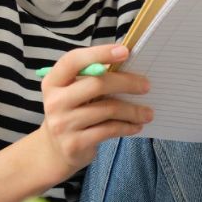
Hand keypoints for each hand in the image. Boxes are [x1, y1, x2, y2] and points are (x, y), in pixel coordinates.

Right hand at [38, 44, 152, 174]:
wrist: (55, 150)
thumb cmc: (73, 112)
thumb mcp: (74, 92)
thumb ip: (92, 78)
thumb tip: (128, 63)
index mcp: (54, 81)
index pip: (74, 60)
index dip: (99, 53)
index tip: (125, 51)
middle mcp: (54, 101)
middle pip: (96, 84)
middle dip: (126, 83)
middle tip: (146, 86)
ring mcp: (63, 124)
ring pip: (107, 109)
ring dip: (133, 110)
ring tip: (148, 112)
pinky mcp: (74, 144)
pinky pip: (109, 130)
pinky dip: (127, 127)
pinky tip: (136, 126)